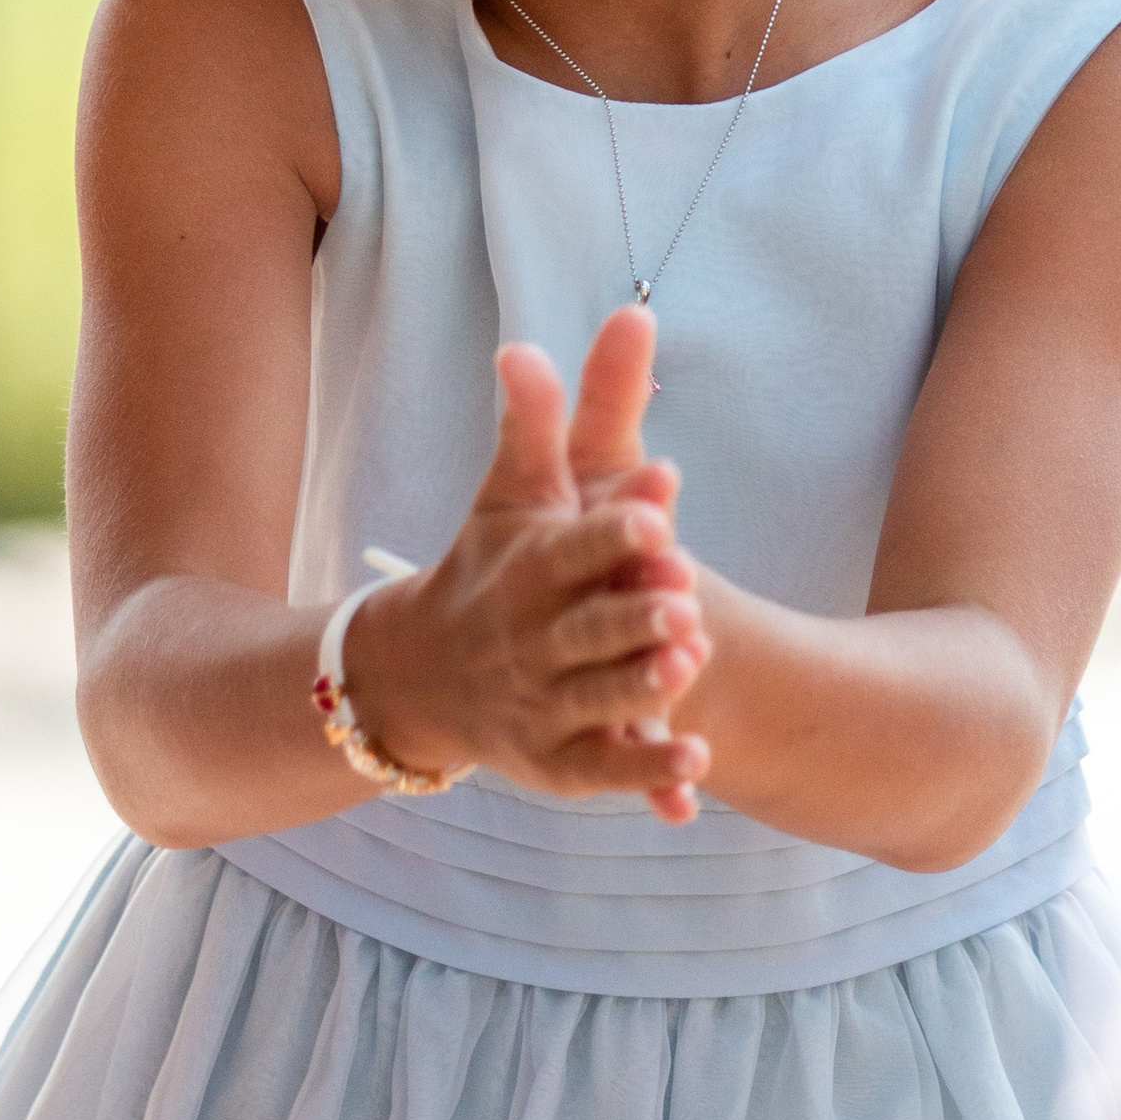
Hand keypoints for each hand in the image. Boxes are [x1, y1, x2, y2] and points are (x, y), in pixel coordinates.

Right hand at [346, 310, 710, 817]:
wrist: (423, 674)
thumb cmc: (489, 566)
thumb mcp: (512, 495)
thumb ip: (535, 423)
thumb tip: (522, 343)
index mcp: (525, 570)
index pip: (569, 548)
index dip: (612, 528)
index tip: (659, 506)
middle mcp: (530, 641)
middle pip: (586, 629)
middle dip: (633, 613)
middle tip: (686, 597)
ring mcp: (542, 707)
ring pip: (598, 700)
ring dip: (644, 685)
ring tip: (691, 662)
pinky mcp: (558, 764)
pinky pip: (606, 772)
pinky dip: (649, 776)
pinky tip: (698, 766)